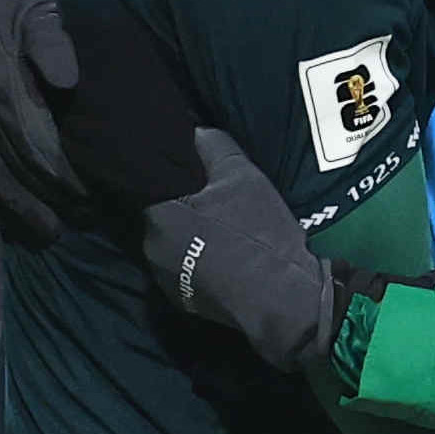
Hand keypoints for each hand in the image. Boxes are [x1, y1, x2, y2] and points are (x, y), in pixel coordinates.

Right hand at [0, 0, 78, 211]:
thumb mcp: (37, 1)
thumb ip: (52, 42)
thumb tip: (67, 82)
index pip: (37, 145)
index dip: (67, 177)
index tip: (96, 199)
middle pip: (17, 166)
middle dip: (51, 198)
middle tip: (89, 221)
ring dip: (19, 205)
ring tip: (49, 234)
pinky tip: (9, 207)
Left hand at [145, 126, 348, 381]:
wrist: (284, 300)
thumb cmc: (260, 234)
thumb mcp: (242, 176)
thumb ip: (212, 145)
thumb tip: (193, 129)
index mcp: (158, 216)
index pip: (153, 184)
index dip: (176, 179)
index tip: (196, 177)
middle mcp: (150, 250)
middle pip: (163, 216)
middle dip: (183, 208)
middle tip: (215, 203)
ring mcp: (164, 281)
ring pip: (172, 244)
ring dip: (189, 237)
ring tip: (221, 233)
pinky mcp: (183, 303)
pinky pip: (184, 270)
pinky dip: (199, 263)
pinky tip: (225, 259)